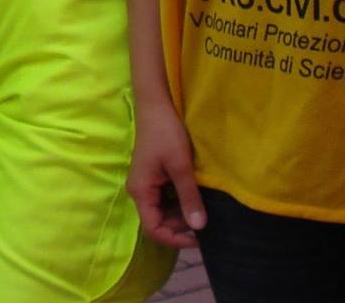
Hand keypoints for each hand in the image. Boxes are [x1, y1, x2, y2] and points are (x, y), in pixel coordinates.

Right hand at [126, 103, 205, 248]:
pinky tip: (194, 198)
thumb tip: (199, 227)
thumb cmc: (166, 134)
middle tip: (205, 222)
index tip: (199, 237)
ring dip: (181, 216)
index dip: (175, 238)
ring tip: (202, 211)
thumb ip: (189, 197)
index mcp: (141, 191)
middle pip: (157, 222)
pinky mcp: (152, 177)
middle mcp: (139, 191)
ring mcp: (145, 184)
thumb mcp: (181, 166)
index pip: (153, 229)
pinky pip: (164, 199)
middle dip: (180, 228)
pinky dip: (178, 204)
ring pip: (162, 211)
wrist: (156, 106)